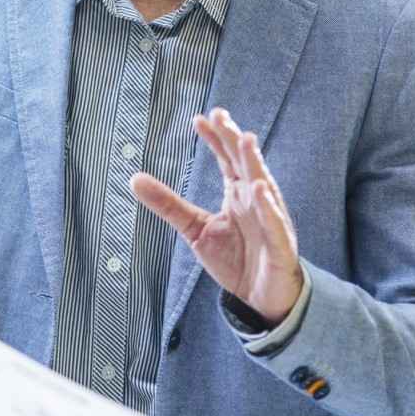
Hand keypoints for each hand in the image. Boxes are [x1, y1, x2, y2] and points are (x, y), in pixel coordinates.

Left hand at [130, 107, 302, 325]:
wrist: (263, 299)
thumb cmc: (236, 259)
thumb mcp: (195, 230)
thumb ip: (168, 204)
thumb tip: (134, 178)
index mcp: (238, 194)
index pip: (227, 160)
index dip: (215, 139)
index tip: (200, 119)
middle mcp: (257, 201)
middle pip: (245, 165)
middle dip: (233, 140)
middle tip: (221, 116)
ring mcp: (271, 221)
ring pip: (264, 187)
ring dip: (255, 163)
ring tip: (244, 140)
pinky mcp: (280, 246)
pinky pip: (275, 224)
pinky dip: (269, 208)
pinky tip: (260, 190)